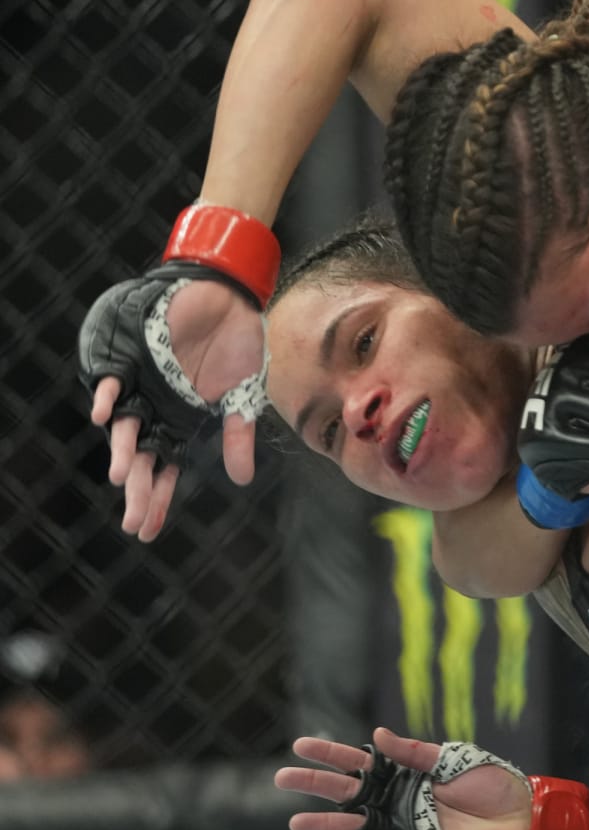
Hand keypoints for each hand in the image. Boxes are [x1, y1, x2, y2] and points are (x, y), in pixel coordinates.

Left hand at [82, 270, 267, 540]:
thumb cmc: (239, 343)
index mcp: (184, 422)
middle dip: (138, 491)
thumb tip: (241, 480)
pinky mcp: (136, 359)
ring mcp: (145, 386)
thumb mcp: (245, 396)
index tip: (147, 532)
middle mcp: (160, 410)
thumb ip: (238, 435)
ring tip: (122, 476)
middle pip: (143, 458)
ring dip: (122, 450)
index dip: (157, 500)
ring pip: (126, 427)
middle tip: (132, 522)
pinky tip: (103, 416)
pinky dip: (108, 397)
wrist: (228, 297)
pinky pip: (115, 381)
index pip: (166, 469)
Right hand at [276, 727, 530, 829]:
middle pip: (344, 790)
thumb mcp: (454, 760)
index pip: (358, 760)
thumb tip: (377, 733)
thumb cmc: (490, 785)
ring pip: (350, 823)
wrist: (516, 820)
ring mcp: (396, 825)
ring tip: (295, 823)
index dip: (330, 753)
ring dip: (323, 824)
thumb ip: (414, 752)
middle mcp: (392, 799)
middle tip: (282, 777)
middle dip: (313, 784)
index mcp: (403, 772)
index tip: (301, 745)